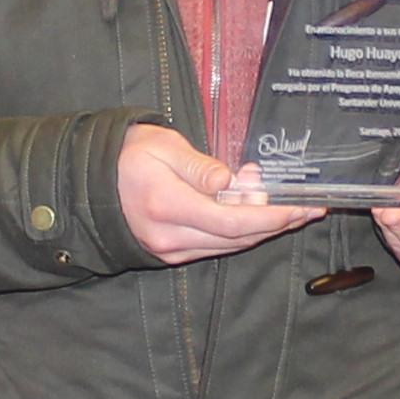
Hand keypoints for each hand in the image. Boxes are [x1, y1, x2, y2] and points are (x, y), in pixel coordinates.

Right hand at [118, 122, 321, 266]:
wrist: (90, 182)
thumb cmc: (127, 155)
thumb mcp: (162, 145)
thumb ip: (199, 166)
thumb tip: (231, 183)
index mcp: (166, 205)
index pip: (231, 221)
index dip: (270, 217)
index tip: (298, 207)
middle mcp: (169, 236)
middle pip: (237, 238)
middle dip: (277, 224)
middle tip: (309, 208)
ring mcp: (170, 250)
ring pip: (229, 245)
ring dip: (264, 230)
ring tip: (292, 208)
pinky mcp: (171, 253)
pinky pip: (215, 246)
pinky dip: (242, 233)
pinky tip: (258, 214)